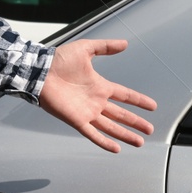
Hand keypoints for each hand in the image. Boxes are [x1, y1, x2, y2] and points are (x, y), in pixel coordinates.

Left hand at [37, 39, 156, 152]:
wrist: (39, 72)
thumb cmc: (58, 60)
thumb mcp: (85, 49)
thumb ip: (105, 47)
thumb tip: (125, 43)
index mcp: (100, 86)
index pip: (125, 95)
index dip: (139, 100)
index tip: (152, 106)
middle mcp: (96, 101)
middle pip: (121, 115)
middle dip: (136, 122)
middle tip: (150, 130)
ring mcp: (87, 112)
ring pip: (111, 127)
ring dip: (125, 134)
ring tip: (140, 142)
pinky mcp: (77, 120)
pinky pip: (93, 134)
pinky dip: (104, 142)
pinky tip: (116, 149)